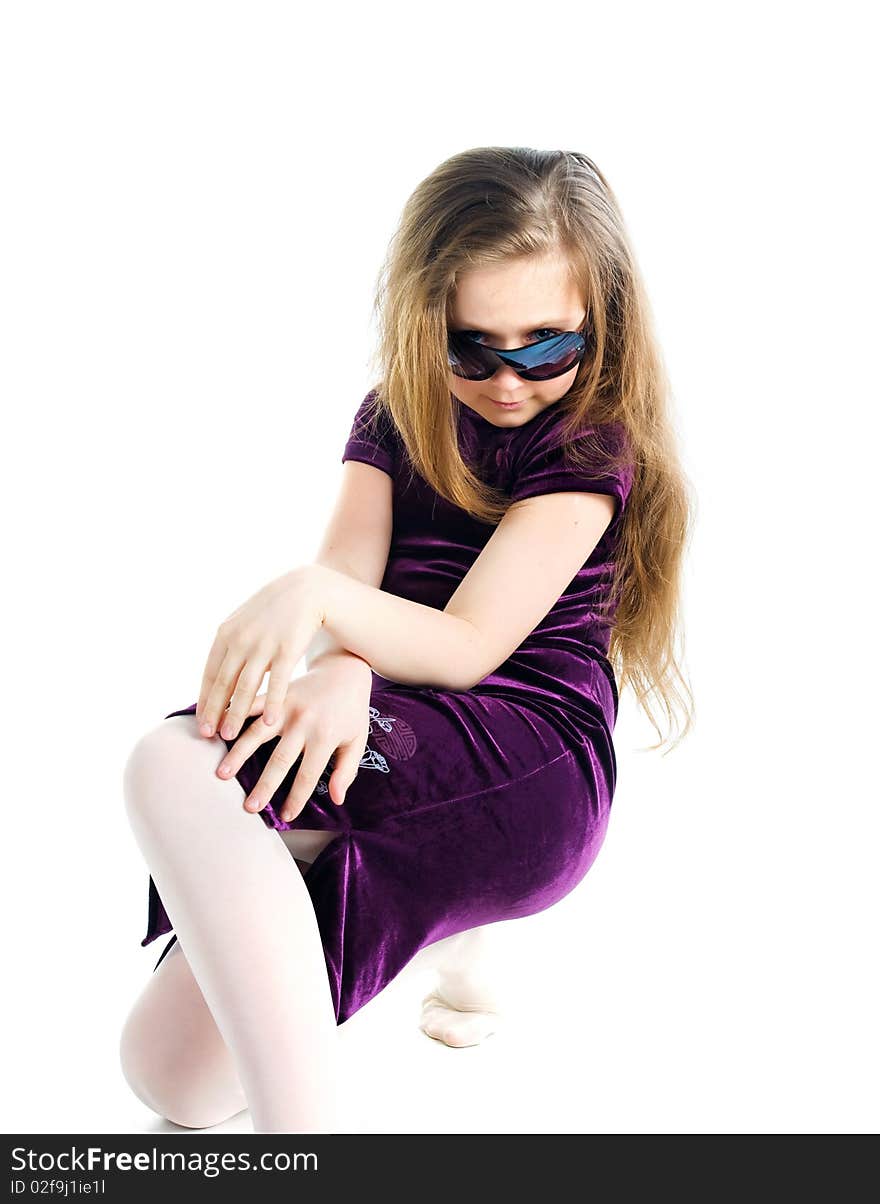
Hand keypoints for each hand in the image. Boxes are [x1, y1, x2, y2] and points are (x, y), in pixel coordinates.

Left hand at [196, 565, 328, 739]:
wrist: (308, 590)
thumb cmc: (276, 611)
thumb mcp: (246, 621)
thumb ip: (231, 645)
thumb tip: (218, 674)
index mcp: (226, 634)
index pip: (209, 674)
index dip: (205, 701)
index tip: (201, 722)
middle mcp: (241, 640)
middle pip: (223, 683)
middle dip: (214, 712)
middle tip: (208, 736)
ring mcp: (263, 645)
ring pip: (245, 687)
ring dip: (236, 714)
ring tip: (230, 736)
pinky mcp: (287, 650)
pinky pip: (277, 683)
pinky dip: (272, 704)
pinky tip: (269, 722)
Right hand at [215, 653, 373, 820]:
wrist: (345, 668)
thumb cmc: (351, 710)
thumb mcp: (357, 740)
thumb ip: (347, 770)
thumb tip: (337, 799)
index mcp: (326, 735)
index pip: (309, 774)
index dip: (297, 797)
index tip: (285, 816)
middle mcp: (304, 722)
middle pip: (281, 759)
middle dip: (265, 785)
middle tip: (249, 807)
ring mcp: (287, 705)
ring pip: (258, 733)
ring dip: (239, 754)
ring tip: (222, 773)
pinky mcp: (276, 692)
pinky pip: (252, 706)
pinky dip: (233, 718)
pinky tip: (216, 731)